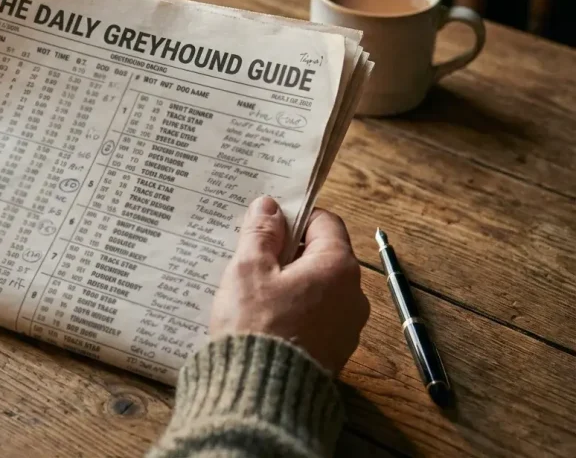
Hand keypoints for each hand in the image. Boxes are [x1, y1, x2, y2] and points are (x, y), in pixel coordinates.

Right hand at [210, 196, 369, 373]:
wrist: (262, 396)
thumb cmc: (256, 326)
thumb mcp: (249, 270)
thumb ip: (261, 233)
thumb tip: (269, 206)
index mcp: (338, 267)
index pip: (325, 222)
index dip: (295, 217)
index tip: (266, 222)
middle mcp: (353, 296)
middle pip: (322, 256)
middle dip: (288, 252)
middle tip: (251, 257)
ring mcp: (346, 328)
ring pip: (317, 289)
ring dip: (289, 284)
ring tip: (252, 291)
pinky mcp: (333, 353)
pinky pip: (315, 318)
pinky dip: (294, 312)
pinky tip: (263, 319)